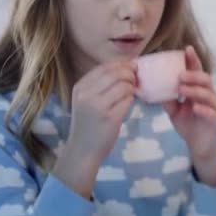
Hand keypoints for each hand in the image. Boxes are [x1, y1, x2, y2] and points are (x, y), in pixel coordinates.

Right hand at [53, 60, 136, 198]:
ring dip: (131, 88)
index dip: (122, 65)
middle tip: (135, 80)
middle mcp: (87, 94)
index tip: (131, 68)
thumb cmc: (87, 123)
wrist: (82, 150)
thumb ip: (100, 84)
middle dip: (130, 74)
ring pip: (124, 86)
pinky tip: (127, 105)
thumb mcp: (85, 99)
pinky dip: (131, 100)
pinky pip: (128, 100)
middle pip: (117, 73)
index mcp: (80, 86)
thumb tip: (126, 66)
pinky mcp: (111, 118)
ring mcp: (98, 106)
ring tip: (130, 94)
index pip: (105, 67)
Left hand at [162, 46, 215, 185]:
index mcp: (200, 92)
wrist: (201, 149)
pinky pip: (212, 114)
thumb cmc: (190, 126)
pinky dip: (203, 109)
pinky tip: (195, 107)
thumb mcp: (175, 111)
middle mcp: (210, 97)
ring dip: (196, 91)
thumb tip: (154, 86)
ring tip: (182, 89)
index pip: (197, 73)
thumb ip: (168, 99)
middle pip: (206, 81)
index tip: (186, 49)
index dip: (193, 61)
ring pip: (209, 95)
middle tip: (179, 75)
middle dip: (193, 76)